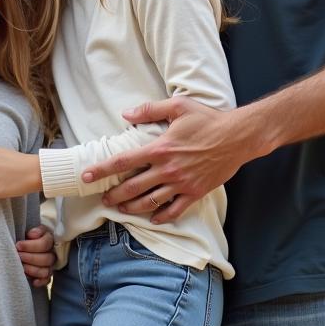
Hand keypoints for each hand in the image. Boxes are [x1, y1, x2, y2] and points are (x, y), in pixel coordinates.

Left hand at [17, 226, 55, 286]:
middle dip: (30, 258)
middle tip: (18, 256)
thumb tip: (32, 235)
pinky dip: (40, 281)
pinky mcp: (47, 275)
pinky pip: (47, 280)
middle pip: (46, 258)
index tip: (18, 245)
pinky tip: (33, 281)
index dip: (31, 246)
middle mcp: (52, 252)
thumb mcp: (30, 228)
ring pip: (46, 270)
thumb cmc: (27, 236)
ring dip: (33, 270)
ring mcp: (51, 265)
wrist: (26, 244)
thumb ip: (34, 231)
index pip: (45, 243)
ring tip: (22, 267)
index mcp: (49, 239)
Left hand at [80, 96, 241, 222]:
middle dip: (114, 195)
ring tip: (121, 210)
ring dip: (133, 207)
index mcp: (160, 148)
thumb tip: (125, 114)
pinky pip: (175, 210)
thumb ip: (149, 110)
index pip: (124, 161)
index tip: (86, 177)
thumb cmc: (207, 119)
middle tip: (103, 199)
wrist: (238, 137)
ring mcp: (182, 183)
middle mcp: (168, 169)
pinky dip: (162, 216)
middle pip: (133, 187)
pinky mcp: (196, 192)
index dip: (102, 170)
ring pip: (151, 201)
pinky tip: (153, 219)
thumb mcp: (177, 106)